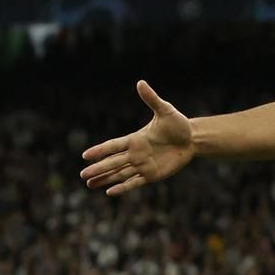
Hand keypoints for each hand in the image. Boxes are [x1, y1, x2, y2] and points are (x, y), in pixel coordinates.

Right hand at [80, 80, 194, 195]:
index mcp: (135, 139)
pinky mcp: (152, 174)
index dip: (100, 150)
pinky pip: (135, 182)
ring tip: (89, 184)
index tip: (85, 155)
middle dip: (98, 169)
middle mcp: (135, 153)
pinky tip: (110, 192)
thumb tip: (140, 82)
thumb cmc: (178, 124)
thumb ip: (151, 99)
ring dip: (105, 179)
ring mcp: (143, 165)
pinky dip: (123, 187)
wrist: (192, 139)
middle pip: (113, 162)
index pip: (113, 145)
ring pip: (120, 174)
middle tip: (82, 175)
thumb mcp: (165, 110)